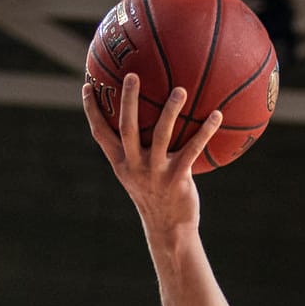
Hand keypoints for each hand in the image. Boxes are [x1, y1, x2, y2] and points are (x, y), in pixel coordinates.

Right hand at [82, 73, 222, 234]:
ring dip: (170, 111)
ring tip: (180, 90)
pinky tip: (217, 115)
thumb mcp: (140, 177)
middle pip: (126, 127)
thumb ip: (137, 153)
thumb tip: (146, 125)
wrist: (169, 230)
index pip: (100, 134)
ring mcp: (155, 172)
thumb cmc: (156, 198)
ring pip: (160, 135)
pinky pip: (192, 150)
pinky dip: (205, 132)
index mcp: (121, 164)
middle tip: (132, 75)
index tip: (88, 85)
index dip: (91, 110)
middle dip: (128, 101)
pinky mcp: (177, 179)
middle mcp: (134, 166)